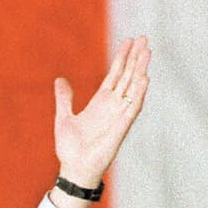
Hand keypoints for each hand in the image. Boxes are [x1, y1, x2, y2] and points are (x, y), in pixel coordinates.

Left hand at [53, 35, 150, 190]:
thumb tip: (60, 80)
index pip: (115, 75)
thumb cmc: (70, 148)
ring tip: (147, 52)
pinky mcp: (121, 127)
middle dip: (135, 58)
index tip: (129, 41)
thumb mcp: (64, 117)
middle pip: (127, 76)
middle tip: (144, 38)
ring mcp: (118, 116)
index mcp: (100, 103)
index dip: (122, 58)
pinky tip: (144, 78)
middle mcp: (112, 106)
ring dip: (140, 70)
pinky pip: (132, 107)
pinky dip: (138, 92)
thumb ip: (64, 98)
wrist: (73, 169)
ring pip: (133, 88)